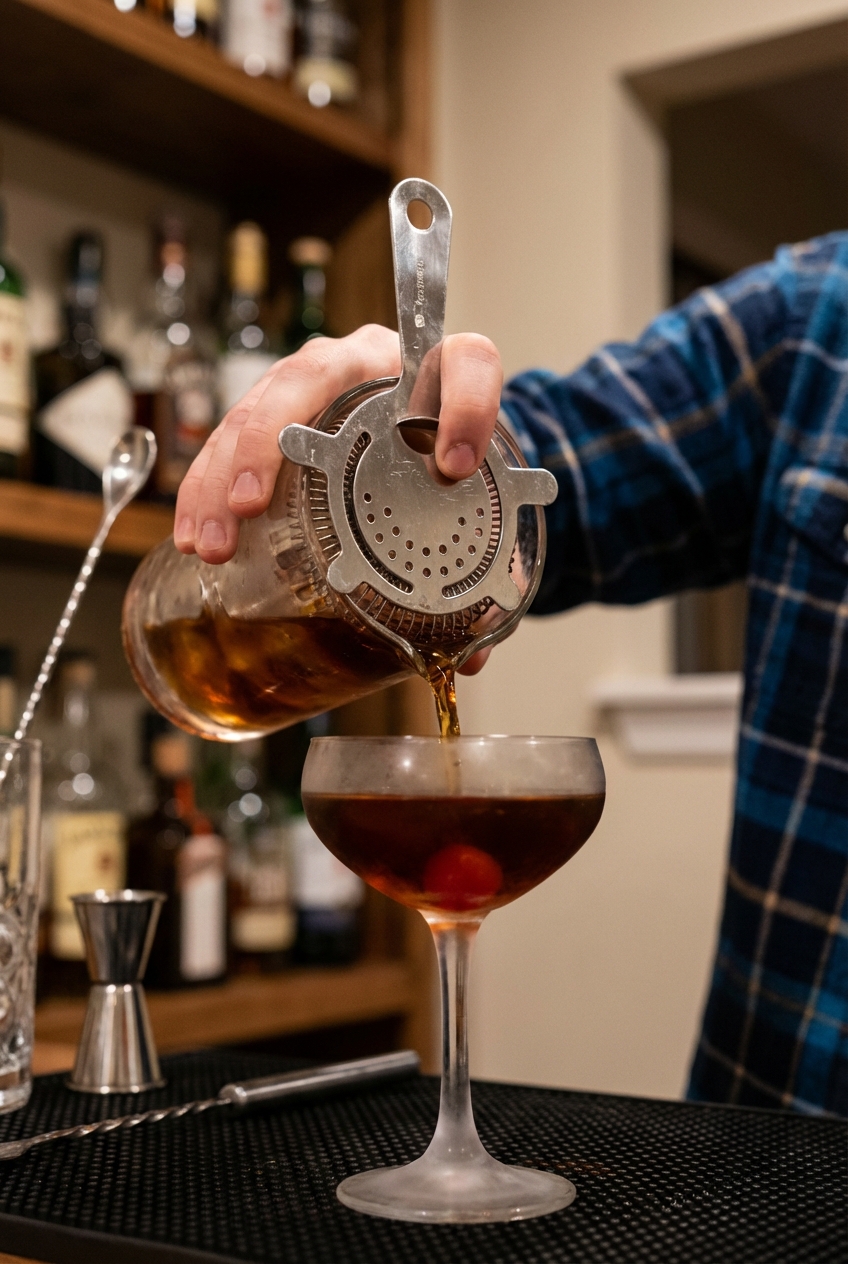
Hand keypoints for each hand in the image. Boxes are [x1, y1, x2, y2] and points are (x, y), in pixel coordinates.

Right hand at [174, 324, 502, 563]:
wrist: (427, 429)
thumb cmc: (445, 457)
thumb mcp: (476, 502)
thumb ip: (489, 567)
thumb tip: (470, 654)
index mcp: (435, 372)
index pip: (465, 362)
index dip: (467, 405)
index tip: (457, 462)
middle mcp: (366, 366)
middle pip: (308, 375)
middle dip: (269, 440)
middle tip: (250, 507)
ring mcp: (310, 384)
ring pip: (254, 407)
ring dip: (221, 476)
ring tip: (212, 542)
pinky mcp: (273, 413)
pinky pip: (230, 437)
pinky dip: (207, 486)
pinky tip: (194, 533)